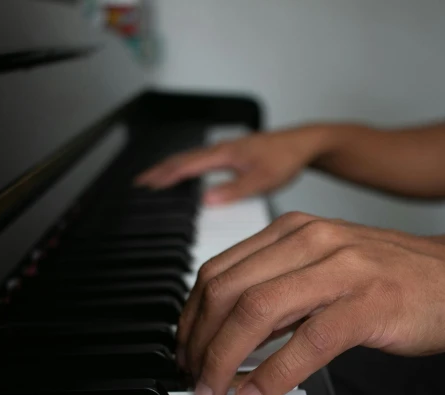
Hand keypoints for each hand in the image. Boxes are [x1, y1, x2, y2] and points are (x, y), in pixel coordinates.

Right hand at [133, 127, 326, 204]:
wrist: (304, 144)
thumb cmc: (286, 158)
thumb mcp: (262, 180)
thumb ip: (234, 190)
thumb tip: (206, 200)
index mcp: (224, 153)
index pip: (187, 165)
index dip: (165, 175)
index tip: (146, 185)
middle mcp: (222, 149)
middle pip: (183, 159)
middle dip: (160, 170)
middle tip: (140, 182)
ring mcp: (227, 149)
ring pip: (192, 158)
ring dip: (172, 168)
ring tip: (156, 178)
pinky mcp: (233, 153)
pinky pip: (202, 159)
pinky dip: (188, 166)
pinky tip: (187, 173)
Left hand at [177, 212, 444, 394]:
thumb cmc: (394, 276)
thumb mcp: (325, 266)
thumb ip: (280, 288)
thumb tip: (229, 331)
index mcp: (295, 231)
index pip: (220, 270)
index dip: (191, 315)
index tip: (186, 348)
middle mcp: (312, 240)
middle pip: (228, 290)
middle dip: (199, 340)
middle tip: (194, 375)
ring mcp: (342, 269)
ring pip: (256, 311)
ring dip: (223, 357)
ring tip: (214, 388)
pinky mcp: (369, 304)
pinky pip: (306, 343)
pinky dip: (272, 375)